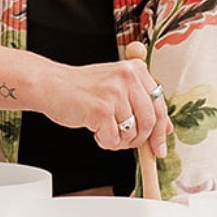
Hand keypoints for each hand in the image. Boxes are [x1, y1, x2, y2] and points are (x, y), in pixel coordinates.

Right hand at [40, 43, 170, 158]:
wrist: (50, 85)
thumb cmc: (81, 88)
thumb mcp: (116, 87)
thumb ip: (141, 102)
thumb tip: (165, 127)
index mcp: (135, 70)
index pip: (159, 105)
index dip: (160, 130)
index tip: (159, 147)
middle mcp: (127, 78)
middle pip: (150, 121)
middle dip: (140, 140)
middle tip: (127, 143)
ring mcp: (114, 93)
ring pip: (132, 133)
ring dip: (120, 141)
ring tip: (106, 132)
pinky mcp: (101, 109)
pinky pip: (114, 138)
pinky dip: (106, 141)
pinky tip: (96, 133)